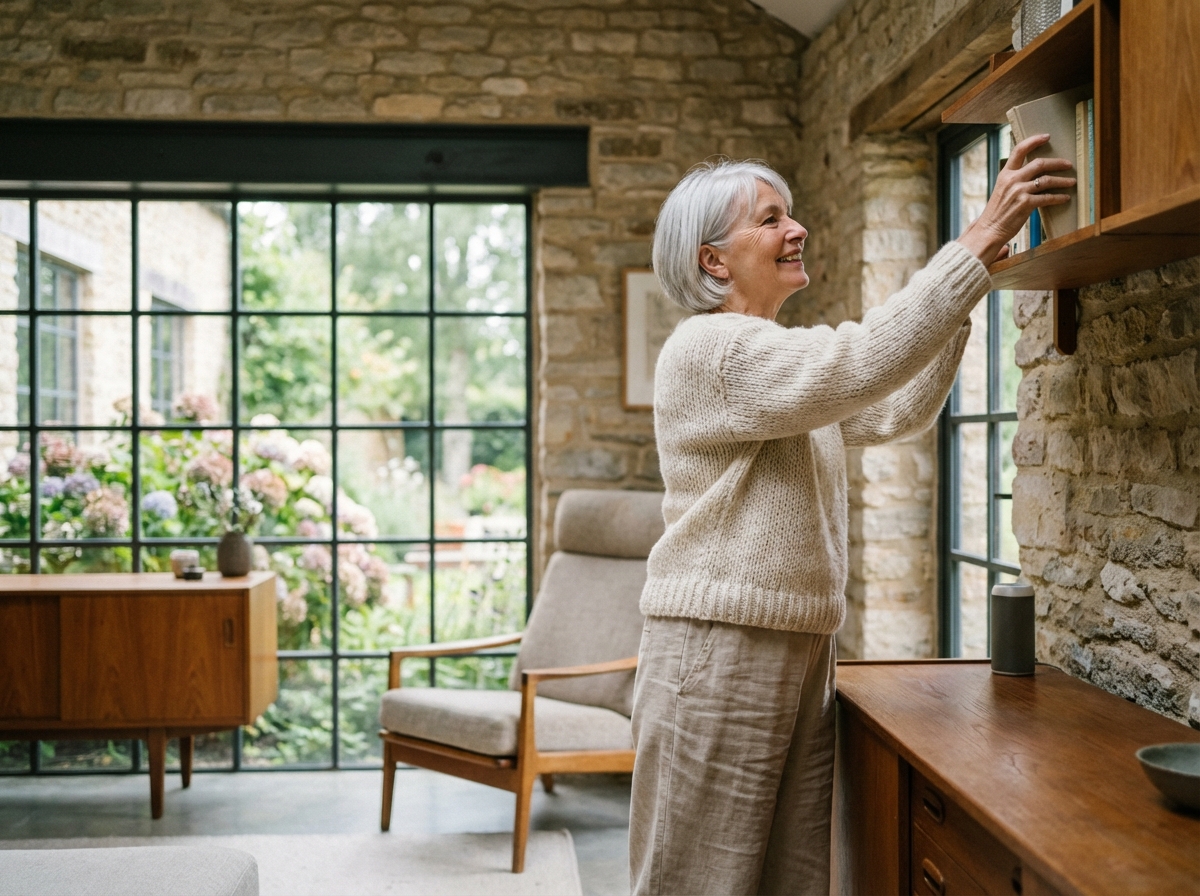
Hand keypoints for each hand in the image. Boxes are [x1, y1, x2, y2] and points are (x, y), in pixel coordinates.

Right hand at [956, 134, 1075, 265]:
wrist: (989, 230)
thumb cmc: (997, 213)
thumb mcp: (1002, 191)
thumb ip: (1015, 180)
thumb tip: (1033, 175)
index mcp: (1005, 174)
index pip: (1019, 150)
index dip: (1034, 141)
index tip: (1046, 137)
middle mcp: (1012, 180)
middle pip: (1039, 163)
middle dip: (1057, 163)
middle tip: (1068, 164)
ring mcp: (1019, 191)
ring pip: (1047, 180)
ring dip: (1063, 181)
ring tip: (1071, 182)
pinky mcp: (1026, 204)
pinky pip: (1048, 198)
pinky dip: (1059, 197)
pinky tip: (1065, 198)